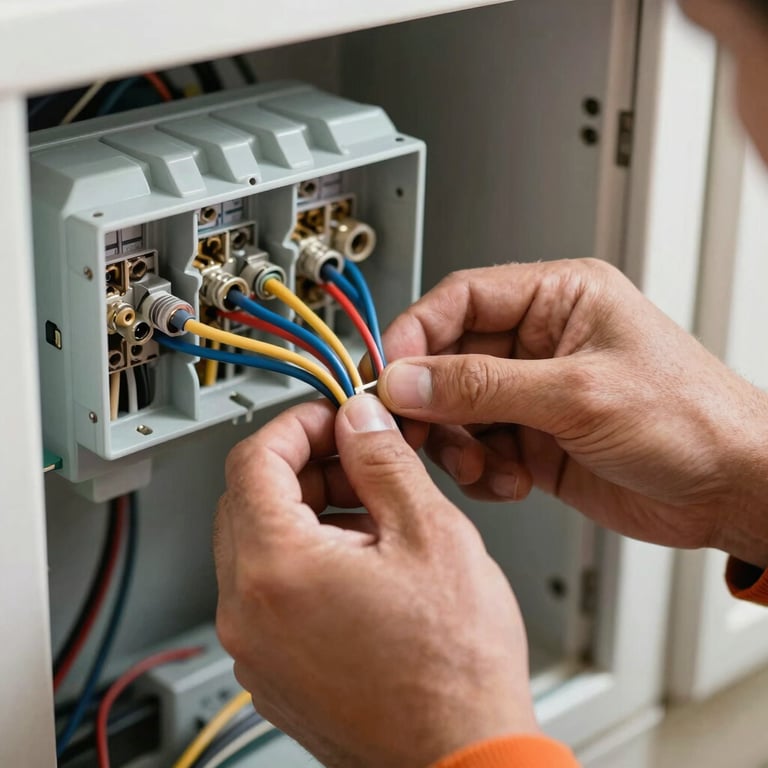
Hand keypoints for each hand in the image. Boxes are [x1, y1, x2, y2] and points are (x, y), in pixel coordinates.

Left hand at [214, 395, 537, 767]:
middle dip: (305, 467)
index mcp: (276, 570)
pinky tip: (364, 564)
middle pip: (249, 501)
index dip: (297, 425)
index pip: (253, 460)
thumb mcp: (430, 534)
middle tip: (359, 462)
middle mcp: (247, 614)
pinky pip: (271, 593)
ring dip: (308, 513)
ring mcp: (255, 650)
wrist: (463, 758)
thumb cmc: (455, 670)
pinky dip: (306, 561)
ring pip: (260, 547)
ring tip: (375, 517)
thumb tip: (359, 421)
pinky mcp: (273, 673)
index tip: (333, 418)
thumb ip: (383, 461)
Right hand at [376, 259, 767, 567]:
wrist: (732, 491)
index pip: (460, 299)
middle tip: (415, 429)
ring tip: (479, 466)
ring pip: (455, 409)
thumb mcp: (577, 394)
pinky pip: (476, 448)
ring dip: (454, 443)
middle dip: (430, 399)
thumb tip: (407, 380)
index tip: (389, 372)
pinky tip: (509, 481)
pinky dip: (479, 470)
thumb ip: (482, 387)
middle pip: (449, 358)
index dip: (416, 333)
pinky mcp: (532, 439)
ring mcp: (533, 393)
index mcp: (558, 298)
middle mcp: (540, 342)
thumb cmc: (691, 420)